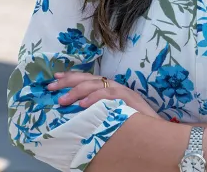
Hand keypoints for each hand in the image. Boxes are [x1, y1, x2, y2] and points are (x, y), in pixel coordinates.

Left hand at [47, 72, 161, 119]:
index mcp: (109, 88)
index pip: (87, 78)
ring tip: (63, 100)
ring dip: (77, 91)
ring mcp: (122, 91)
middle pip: (89, 78)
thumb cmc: (133, 124)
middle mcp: (115, 86)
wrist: (156, 129)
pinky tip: (82, 104)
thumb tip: (75, 111)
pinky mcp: (128, 99)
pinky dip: (94, 98)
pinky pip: (108, 95)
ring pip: (96, 85)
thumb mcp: (110, 114)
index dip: (71, 77)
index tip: (55, 79)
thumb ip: (96, 110)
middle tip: (51, 87)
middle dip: (68, 81)